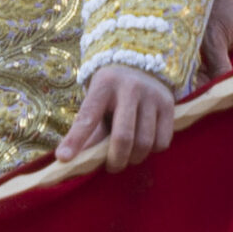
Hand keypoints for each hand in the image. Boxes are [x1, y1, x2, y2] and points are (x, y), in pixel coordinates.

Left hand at [56, 65, 175, 171]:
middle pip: (123, 136)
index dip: (75, 140)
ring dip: (134, 158)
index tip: (63, 159)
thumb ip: (88, 129)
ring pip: (144, 142)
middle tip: (111, 167)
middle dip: (115, 160)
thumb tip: (73, 160)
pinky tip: (144, 144)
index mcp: (103, 85)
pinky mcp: (168, 104)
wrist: (140, 64)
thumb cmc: (111, 92)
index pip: (87, 117)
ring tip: (127, 156)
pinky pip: (162, 141)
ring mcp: (152, 95)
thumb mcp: (97, 101)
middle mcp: (129, 87)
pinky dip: (151, 151)